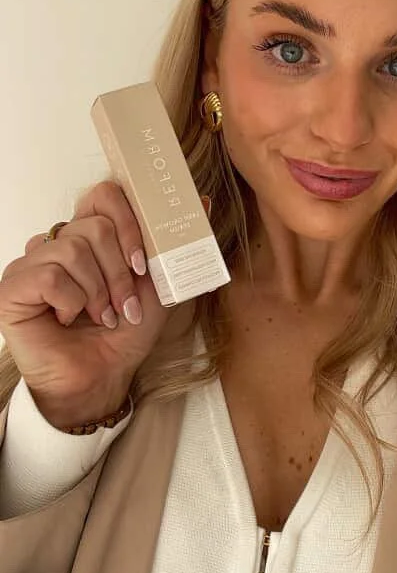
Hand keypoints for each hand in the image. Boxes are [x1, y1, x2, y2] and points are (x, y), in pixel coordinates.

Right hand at [0, 181, 209, 428]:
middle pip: (95, 226)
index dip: (128, 223)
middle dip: (119, 272)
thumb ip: (175, 244)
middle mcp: (57, 243)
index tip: (142, 264)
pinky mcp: (12, 287)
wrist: (102, 377)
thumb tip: (202, 200)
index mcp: (89, 236)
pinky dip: (70, 303)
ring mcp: (31, 263)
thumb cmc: (125, 334)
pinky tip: (68, 320)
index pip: (104, 195)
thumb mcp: (160, 285)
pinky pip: (49, 276)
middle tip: (123, 304)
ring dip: (98, 292)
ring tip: (100, 316)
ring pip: (73, 250)